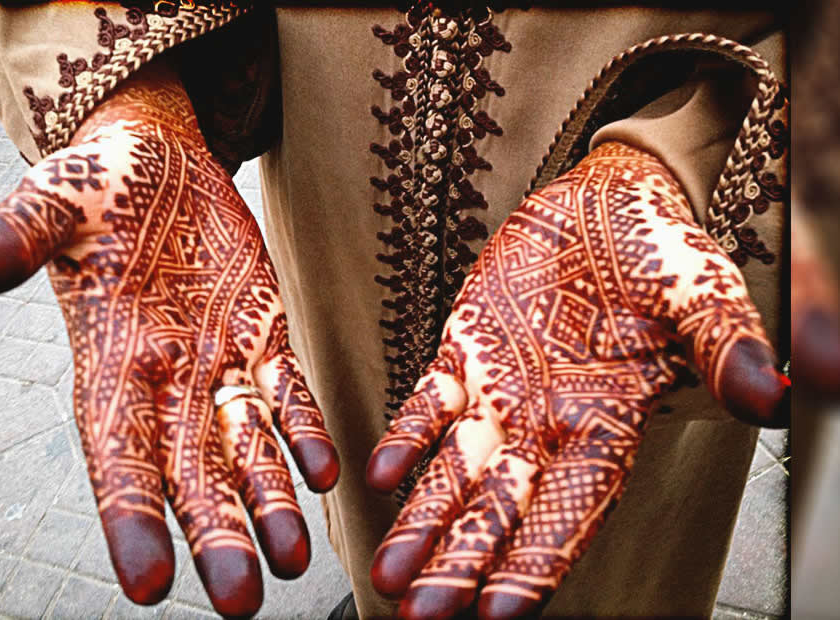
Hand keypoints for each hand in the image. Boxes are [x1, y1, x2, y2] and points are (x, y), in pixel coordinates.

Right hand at [0, 63, 338, 617]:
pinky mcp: (263, 337)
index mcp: (108, 362)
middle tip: (240, 602)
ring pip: (247, 449)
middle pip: (191, 474)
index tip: (147, 583)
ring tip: (295, 558)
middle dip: (215, 536)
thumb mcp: (58, 198)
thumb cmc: (102, 182)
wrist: (161, 161)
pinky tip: (326, 474)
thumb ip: (22, 234)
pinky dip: (305, 432)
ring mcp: (218, 364)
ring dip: (271, 502)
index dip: (129, 517)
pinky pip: (287, 394)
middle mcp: (164, 381)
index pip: (116, 455)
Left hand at [366, 142, 786, 619]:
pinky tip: (379, 476)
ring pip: (454, 471)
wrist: (607, 202)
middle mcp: (547, 422)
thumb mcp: (703, 296)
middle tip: (421, 616)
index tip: (501, 612)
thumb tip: (771, 396)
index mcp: (607, 423)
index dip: (540, 559)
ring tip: (388, 573)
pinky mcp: (464, 348)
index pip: (573, 508)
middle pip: (501, 509)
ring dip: (422, 521)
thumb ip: (726, 348)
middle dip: (462, 563)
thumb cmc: (661, 251)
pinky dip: (406, 438)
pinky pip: (428, 403)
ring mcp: (500, 391)